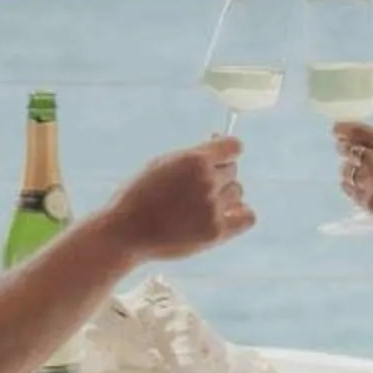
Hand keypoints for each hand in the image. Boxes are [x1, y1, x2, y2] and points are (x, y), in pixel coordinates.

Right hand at [101, 135, 255, 262]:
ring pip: (237, 193)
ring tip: (199, 206)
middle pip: (233, 171)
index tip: (217, 160)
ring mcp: (212, 208)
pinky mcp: (216, 232)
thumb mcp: (162, 163)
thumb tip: (218, 139)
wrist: (125, 232)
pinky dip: (241, 215)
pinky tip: (228, 216)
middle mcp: (207, 181)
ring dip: (224, 197)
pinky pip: (247, 217)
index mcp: (194, 159)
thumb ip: (193, 154)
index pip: (234, 147)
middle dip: (218, 176)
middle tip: (194, 190)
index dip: (226, 152)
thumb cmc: (141, 194)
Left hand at [333, 123, 372, 242]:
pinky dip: (351, 185)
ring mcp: (372, 183)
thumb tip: (352, 138)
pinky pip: (347, 188)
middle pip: (347, 149)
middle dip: (343, 148)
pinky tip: (363, 187)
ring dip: (349, 169)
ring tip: (362, 174)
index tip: (336, 129)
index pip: (358, 131)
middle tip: (344, 150)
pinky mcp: (367, 202)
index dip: (343, 128)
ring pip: (345, 170)